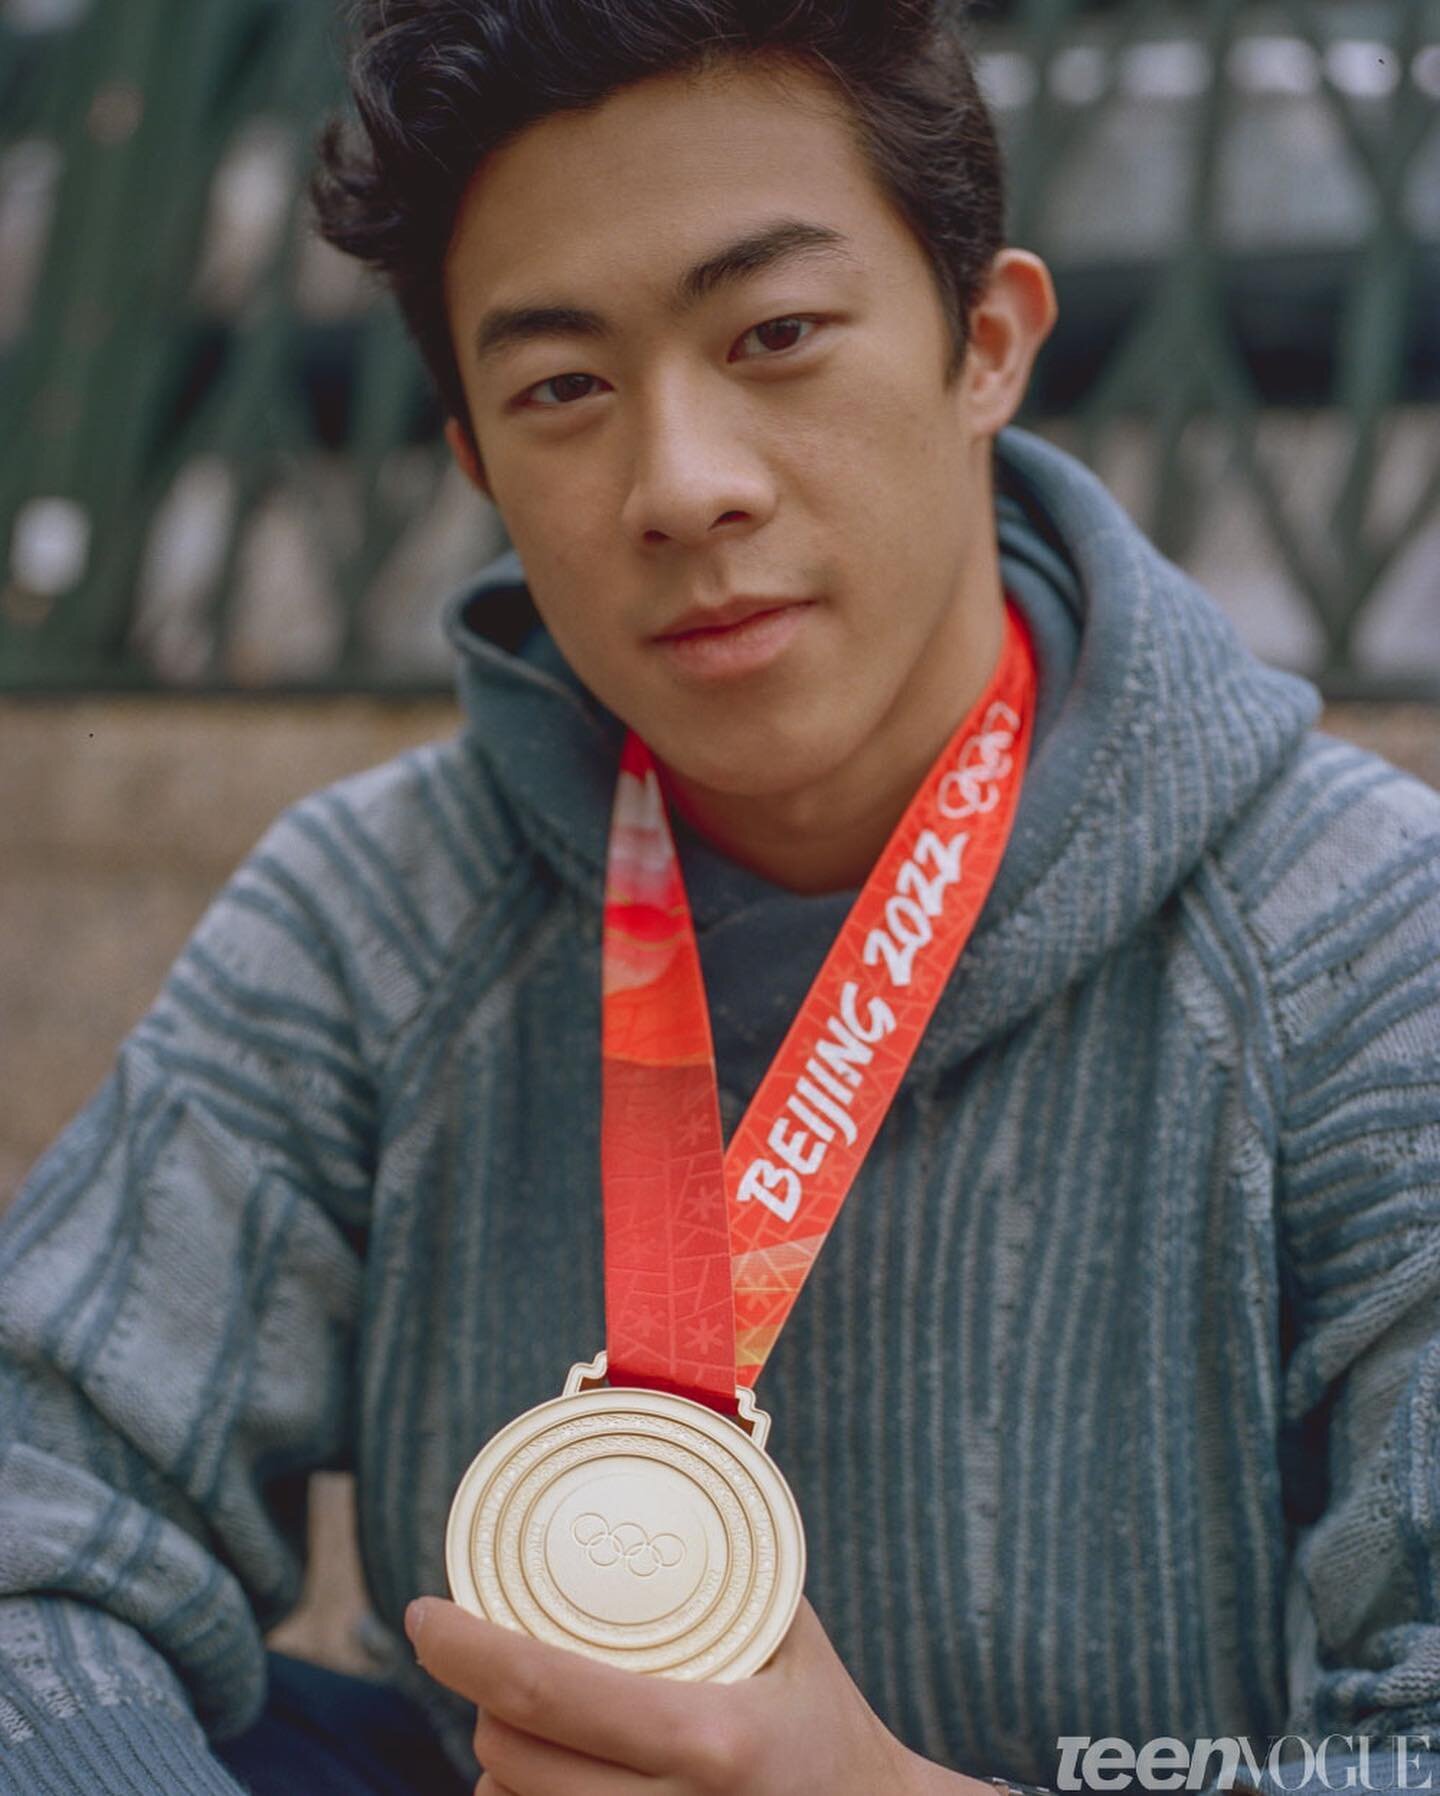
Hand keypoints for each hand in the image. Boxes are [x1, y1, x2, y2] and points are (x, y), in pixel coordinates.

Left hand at [406, 1594, 982, 1794]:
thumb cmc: (826, 1720)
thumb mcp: (787, 1630)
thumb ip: (719, 1573)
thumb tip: (650, 1478)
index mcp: (709, 1737)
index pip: (544, 1690)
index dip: (464, 1649)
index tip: (422, 1614)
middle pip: (512, 1757)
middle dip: (478, 1701)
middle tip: (467, 1648)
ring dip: (498, 1759)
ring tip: (510, 1712)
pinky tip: (538, 1769)